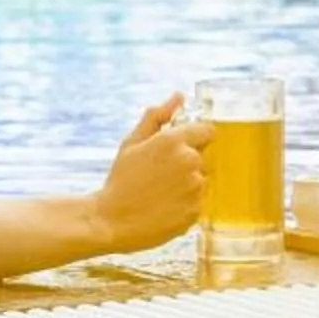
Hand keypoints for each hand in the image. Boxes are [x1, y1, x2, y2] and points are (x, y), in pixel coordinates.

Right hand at [92, 92, 210, 251]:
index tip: (180, 149)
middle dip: (188, 163)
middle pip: (203, 157)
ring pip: (201, 181)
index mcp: (174, 141)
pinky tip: (164, 207)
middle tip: (161, 176)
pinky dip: (185, 205)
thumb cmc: (120, 180)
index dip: (194, 138)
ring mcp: (194, 188)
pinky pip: (198, 203)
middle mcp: (189, 161)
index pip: (208, 131)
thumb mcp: (133, 143)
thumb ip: (158, 116)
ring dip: (187, 185)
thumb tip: (178, 96)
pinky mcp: (195, 211)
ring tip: (160, 193)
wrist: (110, 221)